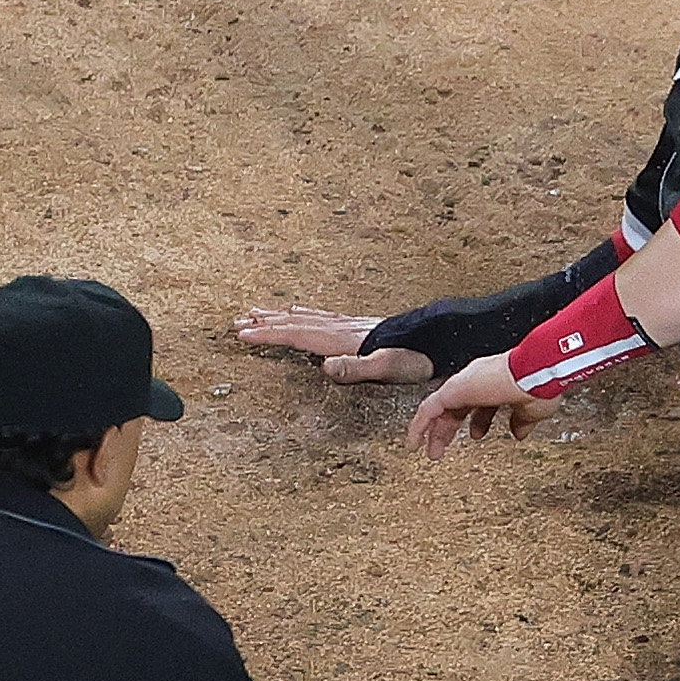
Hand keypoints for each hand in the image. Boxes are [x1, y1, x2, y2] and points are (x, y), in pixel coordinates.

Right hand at [236, 305, 432, 384]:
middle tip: (238, 322)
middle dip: (266, 323)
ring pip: (307, 318)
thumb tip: (325, 367)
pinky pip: (323, 318)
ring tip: (259, 312)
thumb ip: (356, 368)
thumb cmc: (418, 358)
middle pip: (296, 323)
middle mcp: (343, 329)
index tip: (242, 334)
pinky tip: (304, 314)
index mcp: (342, 339)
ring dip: (281, 316)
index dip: (268, 334)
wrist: (441, 342)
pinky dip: (305, 315)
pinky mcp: (361, 327)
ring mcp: (352, 326)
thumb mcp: (388, 368)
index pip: (297, 335)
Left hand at [408, 354, 559, 459]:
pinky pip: (428, 410)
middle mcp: (476, 381)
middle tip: (444, 447)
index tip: (476, 435)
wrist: (535, 371)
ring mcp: (463, 385)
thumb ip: (522, 422)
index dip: (477, 421)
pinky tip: (414, 444)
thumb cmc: (538, 385)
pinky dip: (419, 427)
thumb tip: (520, 433)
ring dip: (435, 431)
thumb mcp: (532, 410)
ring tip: (431, 451)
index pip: (479, 404)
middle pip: (456, 407)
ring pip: (440, 409)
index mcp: (495, 383)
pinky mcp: (453, 390)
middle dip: (450, 429)